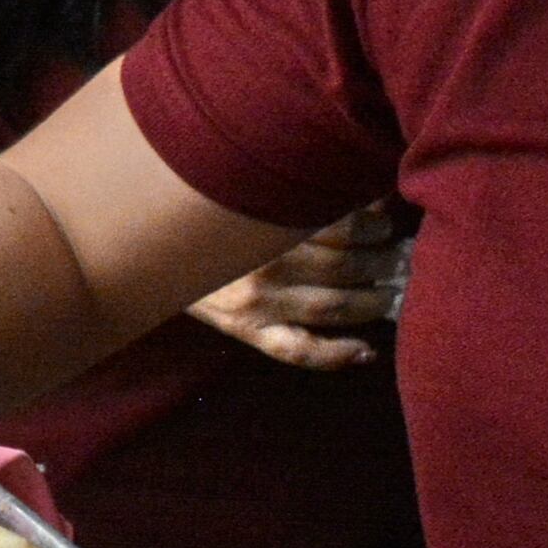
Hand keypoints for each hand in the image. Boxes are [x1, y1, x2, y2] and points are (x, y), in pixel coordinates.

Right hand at [182, 201, 400, 370]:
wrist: (148, 251)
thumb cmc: (206, 217)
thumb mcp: (248, 195)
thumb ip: (296, 193)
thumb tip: (366, 192)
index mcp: (268, 219)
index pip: (344, 224)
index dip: (376, 225)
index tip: (388, 223)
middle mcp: (264, 261)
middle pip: (346, 265)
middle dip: (382, 262)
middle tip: (399, 257)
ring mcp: (256, 302)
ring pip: (333, 306)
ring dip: (372, 302)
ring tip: (389, 293)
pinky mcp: (247, 331)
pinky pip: (299, 351)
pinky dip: (337, 355)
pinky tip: (367, 351)